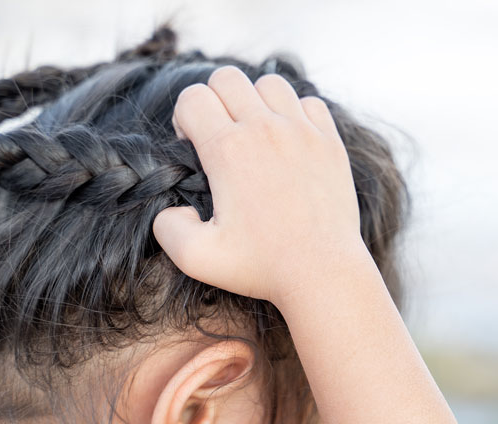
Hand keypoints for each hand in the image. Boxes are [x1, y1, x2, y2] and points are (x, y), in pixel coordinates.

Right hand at [153, 66, 365, 304]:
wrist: (323, 272)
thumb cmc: (262, 267)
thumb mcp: (196, 258)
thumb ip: (167, 228)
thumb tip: (175, 207)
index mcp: (228, 151)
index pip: (192, 97)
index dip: (184, 119)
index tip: (194, 148)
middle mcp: (266, 130)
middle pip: (227, 77)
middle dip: (214, 101)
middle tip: (221, 138)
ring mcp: (302, 132)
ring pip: (270, 83)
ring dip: (256, 102)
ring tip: (256, 136)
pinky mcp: (330, 142)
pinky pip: (309, 103)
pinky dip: (296, 114)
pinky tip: (290, 144)